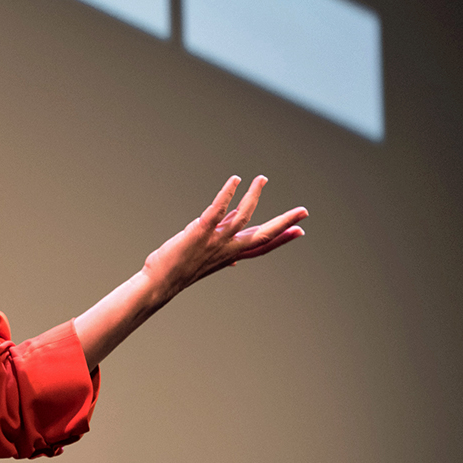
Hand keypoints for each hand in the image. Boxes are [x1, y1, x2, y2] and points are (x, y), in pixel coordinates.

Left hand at [141, 176, 307, 298]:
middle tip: (304, 211)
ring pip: (242, 217)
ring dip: (254, 197)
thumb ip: (224, 256)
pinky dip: (227, 194)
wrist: (159, 283)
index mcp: (230, 255)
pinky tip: (235, 180)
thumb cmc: (180, 271)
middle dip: (284, 223)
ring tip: (261, 179)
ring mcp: (215, 241)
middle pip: (263, 235)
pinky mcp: (199, 232)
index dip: (281, 239)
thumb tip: (235, 261)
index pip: (261, 247)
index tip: (299, 231)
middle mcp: (227, 249)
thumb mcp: (208, 264)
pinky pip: (217, 210)